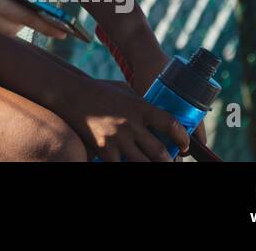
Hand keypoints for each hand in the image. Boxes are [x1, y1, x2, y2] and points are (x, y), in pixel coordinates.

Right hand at [65, 77, 190, 161]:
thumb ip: (142, 104)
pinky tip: (128, 161)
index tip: (185, 145)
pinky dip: (126, 164)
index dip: (182, 138)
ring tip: (153, 163)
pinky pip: (121, 165)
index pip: (170, 124)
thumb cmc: (99, 91)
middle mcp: (130, 124)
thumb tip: (160, 118)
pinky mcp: (103, 149)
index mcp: (139, 106)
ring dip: (152, 166)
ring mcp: (116, 138)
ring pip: (143, 163)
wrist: (70, 94)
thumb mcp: (125, 91)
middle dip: (168, 160)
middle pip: (160, 152)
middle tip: (169, 161)